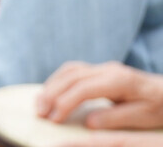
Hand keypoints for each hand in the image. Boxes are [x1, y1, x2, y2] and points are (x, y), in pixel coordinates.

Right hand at [39, 62, 162, 130]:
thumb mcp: (143, 117)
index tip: (53, 119)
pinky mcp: (100, 70)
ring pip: (69, 70)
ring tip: (40, 103)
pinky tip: (52, 92)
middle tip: (39, 112)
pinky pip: (73, 71)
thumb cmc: (159, 107)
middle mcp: (106, 69)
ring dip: (51, 85)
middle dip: (51, 93)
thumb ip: (116, 118)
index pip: (82, 88)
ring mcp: (102, 67)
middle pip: (70, 76)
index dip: (64, 103)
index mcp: (117, 79)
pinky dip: (59, 81)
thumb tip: (88, 122)